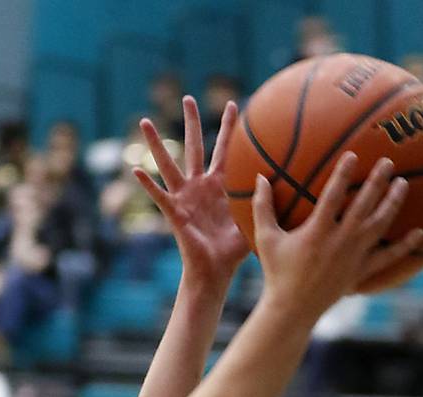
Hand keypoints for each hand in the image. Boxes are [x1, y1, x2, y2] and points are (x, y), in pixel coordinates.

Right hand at [134, 95, 249, 288]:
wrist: (215, 272)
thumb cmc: (234, 251)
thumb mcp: (254, 219)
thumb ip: (267, 200)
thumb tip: (286, 181)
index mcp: (219, 185)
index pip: (225, 149)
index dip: (230, 127)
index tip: (236, 103)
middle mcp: (199, 186)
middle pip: (194, 146)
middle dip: (191, 122)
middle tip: (187, 98)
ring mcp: (184, 197)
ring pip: (169, 164)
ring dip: (156, 143)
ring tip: (145, 121)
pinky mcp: (174, 213)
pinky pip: (159, 196)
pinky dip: (148, 184)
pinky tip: (136, 169)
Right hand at [251, 153, 422, 326]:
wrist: (292, 309)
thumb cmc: (277, 272)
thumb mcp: (265, 238)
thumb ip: (263, 207)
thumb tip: (260, 178)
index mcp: (318, 231)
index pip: (334, 195)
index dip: (344, 173)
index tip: (354, 154)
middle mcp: (340, 241)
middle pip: (364, 205)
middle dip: (377, 181)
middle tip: (389, 162)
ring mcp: (354, 257)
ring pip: (379, 225)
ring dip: (393, 203)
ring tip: (403, 184)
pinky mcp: (361, 272)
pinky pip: (387, 257)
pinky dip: (404, 246)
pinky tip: (419, 233)